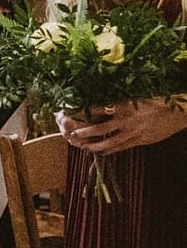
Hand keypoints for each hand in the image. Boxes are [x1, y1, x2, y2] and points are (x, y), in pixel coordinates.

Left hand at [57, 100, 186, 155]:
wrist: (180, 112)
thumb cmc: (158, 100)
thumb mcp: (137, 95)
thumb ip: (120, 99)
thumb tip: (102, 100)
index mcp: (124, 105)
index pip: (98, 109)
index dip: (84, 112)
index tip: (71, 112)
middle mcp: (127, 119)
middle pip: (100, 128)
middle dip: (85, 132)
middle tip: (72, 134)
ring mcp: (134, 132)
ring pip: (110, 142)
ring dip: (95, 145)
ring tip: (84, 147)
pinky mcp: (141, 141)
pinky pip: (122, 147)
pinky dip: (111, 150)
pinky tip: (102, 152)